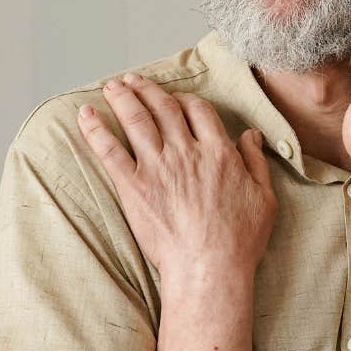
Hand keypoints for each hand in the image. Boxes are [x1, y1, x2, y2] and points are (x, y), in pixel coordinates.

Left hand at [76, 74, 275, 281]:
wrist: (209, 269)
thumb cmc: (240, 241)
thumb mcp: (265, 198)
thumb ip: (256, 162)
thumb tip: (251, 135)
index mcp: (218, 152)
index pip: (198, 110)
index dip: (186, 100)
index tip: (177, 100)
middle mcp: (186, 152)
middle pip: (163, 108)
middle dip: (147, 89)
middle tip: (134, 81)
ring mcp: (158, 168)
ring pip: (136, 120)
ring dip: (122, 98)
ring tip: (112, 86)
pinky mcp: (134, 187)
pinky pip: (110, 151)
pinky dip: (95, 130)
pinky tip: (85, 115)